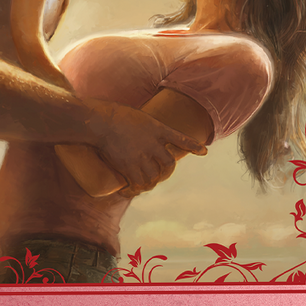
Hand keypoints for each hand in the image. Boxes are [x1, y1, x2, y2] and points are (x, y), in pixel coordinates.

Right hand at [90, 102, 206, 194]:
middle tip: (161, 176)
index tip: (204, 152)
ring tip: (145, 186)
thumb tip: (140, 134)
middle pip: (168, 164)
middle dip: (166, 173)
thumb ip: (143, 127)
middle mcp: (153, 144)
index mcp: (157, 129)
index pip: (180, 138)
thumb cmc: (113, 114)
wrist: (101, 121)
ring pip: (154, 177)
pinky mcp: (129, 165)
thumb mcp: (136, 116)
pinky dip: (134, 189)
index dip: (193, 146)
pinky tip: (128, 191)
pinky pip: (138, 183)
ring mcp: (142, 156)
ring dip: (151, 183)